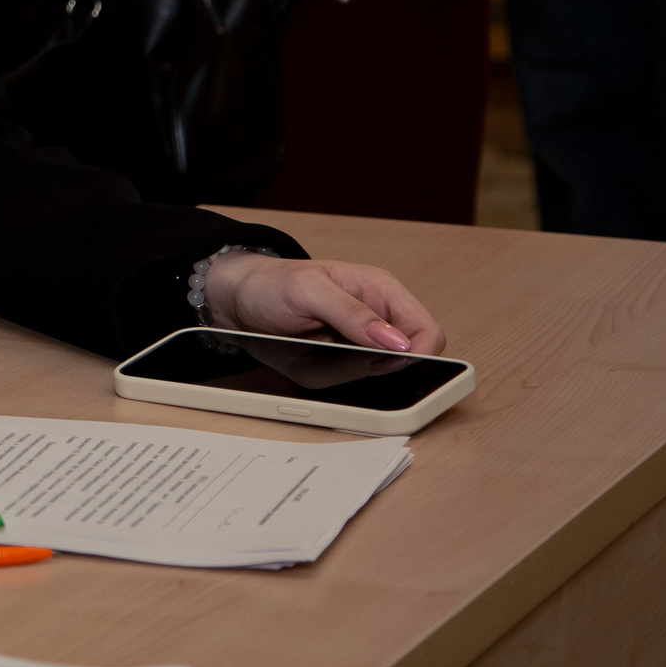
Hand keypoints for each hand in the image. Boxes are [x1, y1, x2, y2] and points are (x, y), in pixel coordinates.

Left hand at [204, 254, 444, 355]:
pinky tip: (303, 354)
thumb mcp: (308, 290)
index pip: (427, 332)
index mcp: (381, 292)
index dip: (416, 354)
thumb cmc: (271, 282)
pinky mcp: (340, 362)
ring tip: (310, 344)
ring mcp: (359, 345)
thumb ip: (353, 313)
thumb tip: (397, 341)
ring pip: (370, 378)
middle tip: (330, 348)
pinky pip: (343, 383)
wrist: (237, 299)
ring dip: (338, 370)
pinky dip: (322, 376)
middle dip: (367, 366)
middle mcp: (377, 321)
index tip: (383, 360)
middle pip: (403, 364)